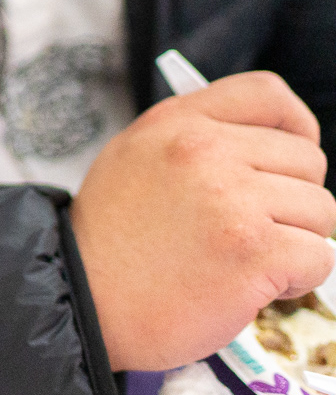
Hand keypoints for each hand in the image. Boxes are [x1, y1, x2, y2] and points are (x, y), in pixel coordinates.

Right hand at [70, 70, 335, 370]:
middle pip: (307, 162)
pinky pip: (319, 257)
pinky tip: (253, 286)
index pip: (266, 93)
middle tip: (250, 230)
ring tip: (244, 261)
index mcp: (177, 124)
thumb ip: (193, 140)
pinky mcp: (255, 252)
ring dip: (295, 242)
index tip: (290, 156)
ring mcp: (233, 200)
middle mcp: (205, 151)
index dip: (295, 126)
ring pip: (321, 211)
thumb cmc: (110, 242)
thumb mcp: (134, 159)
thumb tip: (266, 147)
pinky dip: (296, 280)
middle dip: (292, 201)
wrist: (83, 300)